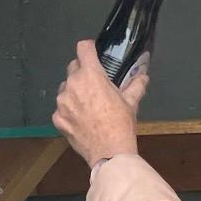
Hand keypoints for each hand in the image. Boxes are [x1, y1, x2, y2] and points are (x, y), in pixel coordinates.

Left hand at [53, 40, 148, 167]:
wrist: (109, 152)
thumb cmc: (120, 125)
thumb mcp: (131, 103)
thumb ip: (136, 86)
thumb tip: (143, 76)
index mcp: (91, 75)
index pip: (83, 48)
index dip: (89, 48)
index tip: (93, 53)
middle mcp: (72, 84)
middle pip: (73, 67)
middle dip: (83, 73)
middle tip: (95, 85)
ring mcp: (62, 102)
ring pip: (66, 89)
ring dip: (75, 92)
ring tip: (89, 106)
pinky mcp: (57, 118)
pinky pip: (62, 108)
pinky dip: (70, 111)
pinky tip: (82, 120)